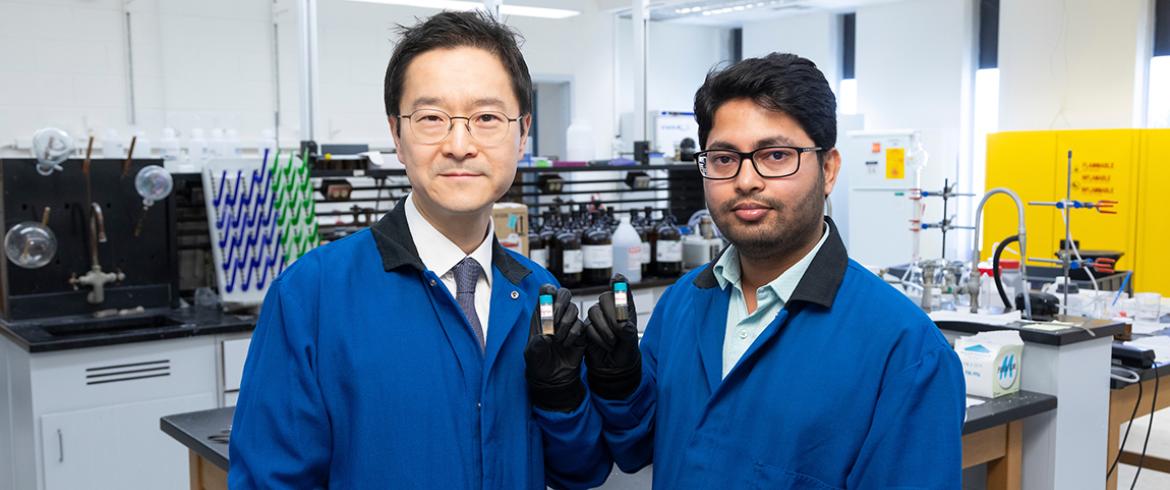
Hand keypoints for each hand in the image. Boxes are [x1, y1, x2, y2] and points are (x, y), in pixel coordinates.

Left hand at [524, 284, 586, 411]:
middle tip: (553, 320)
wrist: (553, 378)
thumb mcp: (532, 354)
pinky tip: (566, 345)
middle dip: (559, 305)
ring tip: (557, 340)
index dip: (548, 291)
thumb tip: (545, 335)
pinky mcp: (580, 332)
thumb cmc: (539, 363)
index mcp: (540, 314)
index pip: (546, 291)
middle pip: (564, 294)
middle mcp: (556, 315)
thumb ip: (535, 344)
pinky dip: (573, 334)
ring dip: (565, 323)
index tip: (548, 301)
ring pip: (573, 309)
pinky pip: (581, 325)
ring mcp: (569, 322)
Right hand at [584, 274, 642, 399]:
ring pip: (594, 311)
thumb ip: (628, 331)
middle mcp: (611, 309)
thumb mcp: (631, 342)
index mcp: (625, 308)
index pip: (622, 290)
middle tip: (619, 329)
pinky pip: (587, 326)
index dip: (619, 283)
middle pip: (605, 298)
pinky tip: (606, 345)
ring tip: (613, 342)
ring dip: (604, 328)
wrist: (614, 368)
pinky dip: (597, 337)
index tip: (617, 280)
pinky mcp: (587, 327)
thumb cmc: (626, 352)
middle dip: (612, 314)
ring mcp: (598, 317)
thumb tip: (622, 323)